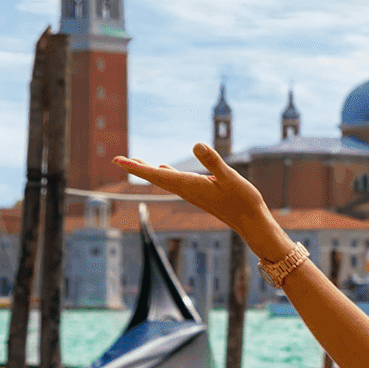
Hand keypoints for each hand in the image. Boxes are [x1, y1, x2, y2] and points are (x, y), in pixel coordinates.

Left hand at [114, 144, 286, 252]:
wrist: (252, 222)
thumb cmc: (243, 201)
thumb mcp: (230, 177)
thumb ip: (213, 161)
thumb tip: (196, 144)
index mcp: (190, 186)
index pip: (156, 175)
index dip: (136, 167)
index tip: (117, 160)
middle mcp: (187, 190)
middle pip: (155, 178)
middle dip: (136, 168)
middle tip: (116, 159)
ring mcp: (193, 193)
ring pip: (164, 179)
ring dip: (148, 171)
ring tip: (134, 162)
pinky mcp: (200, 193)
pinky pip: (176, 181)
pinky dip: (165, 173)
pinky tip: (163, 169)